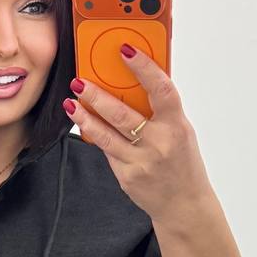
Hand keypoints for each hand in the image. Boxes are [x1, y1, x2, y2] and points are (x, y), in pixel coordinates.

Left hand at [63, 48, 215, 224]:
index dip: (144, 67)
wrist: (184, 206)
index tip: (126, 50)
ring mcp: (141, 162)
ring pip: (106, 135)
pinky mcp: (127, 176)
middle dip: (97, 95)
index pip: (161, 90)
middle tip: (80, 81)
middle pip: (122, 113)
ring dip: (85, 116)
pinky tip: (83, 124)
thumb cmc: (183, 165)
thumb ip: (162, 110)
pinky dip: (94, 136)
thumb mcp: (181, 133)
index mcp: (176, 127)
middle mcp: (159, 143)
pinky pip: (107, 151)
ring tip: (72, 102)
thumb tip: (137, 80)